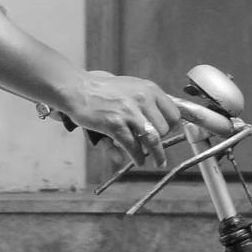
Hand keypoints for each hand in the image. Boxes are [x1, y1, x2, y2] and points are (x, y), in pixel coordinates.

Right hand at [61, 70, 191, 166]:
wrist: (78, 89)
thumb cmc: (103, 90)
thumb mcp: (130, 89)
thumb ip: (146, 104)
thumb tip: (157, 129)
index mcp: (149, 89)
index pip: (173, 113)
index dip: (170, 126)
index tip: (166, 133)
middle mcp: (142, 98)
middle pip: (164, 129)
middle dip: (161, 140)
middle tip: (153, 146)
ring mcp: (128, 111)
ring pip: (153, 139)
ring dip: (157, 155)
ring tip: (158, 162)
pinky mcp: (114, 123)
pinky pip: (132, 146)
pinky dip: (137, 157)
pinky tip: (138, 161)